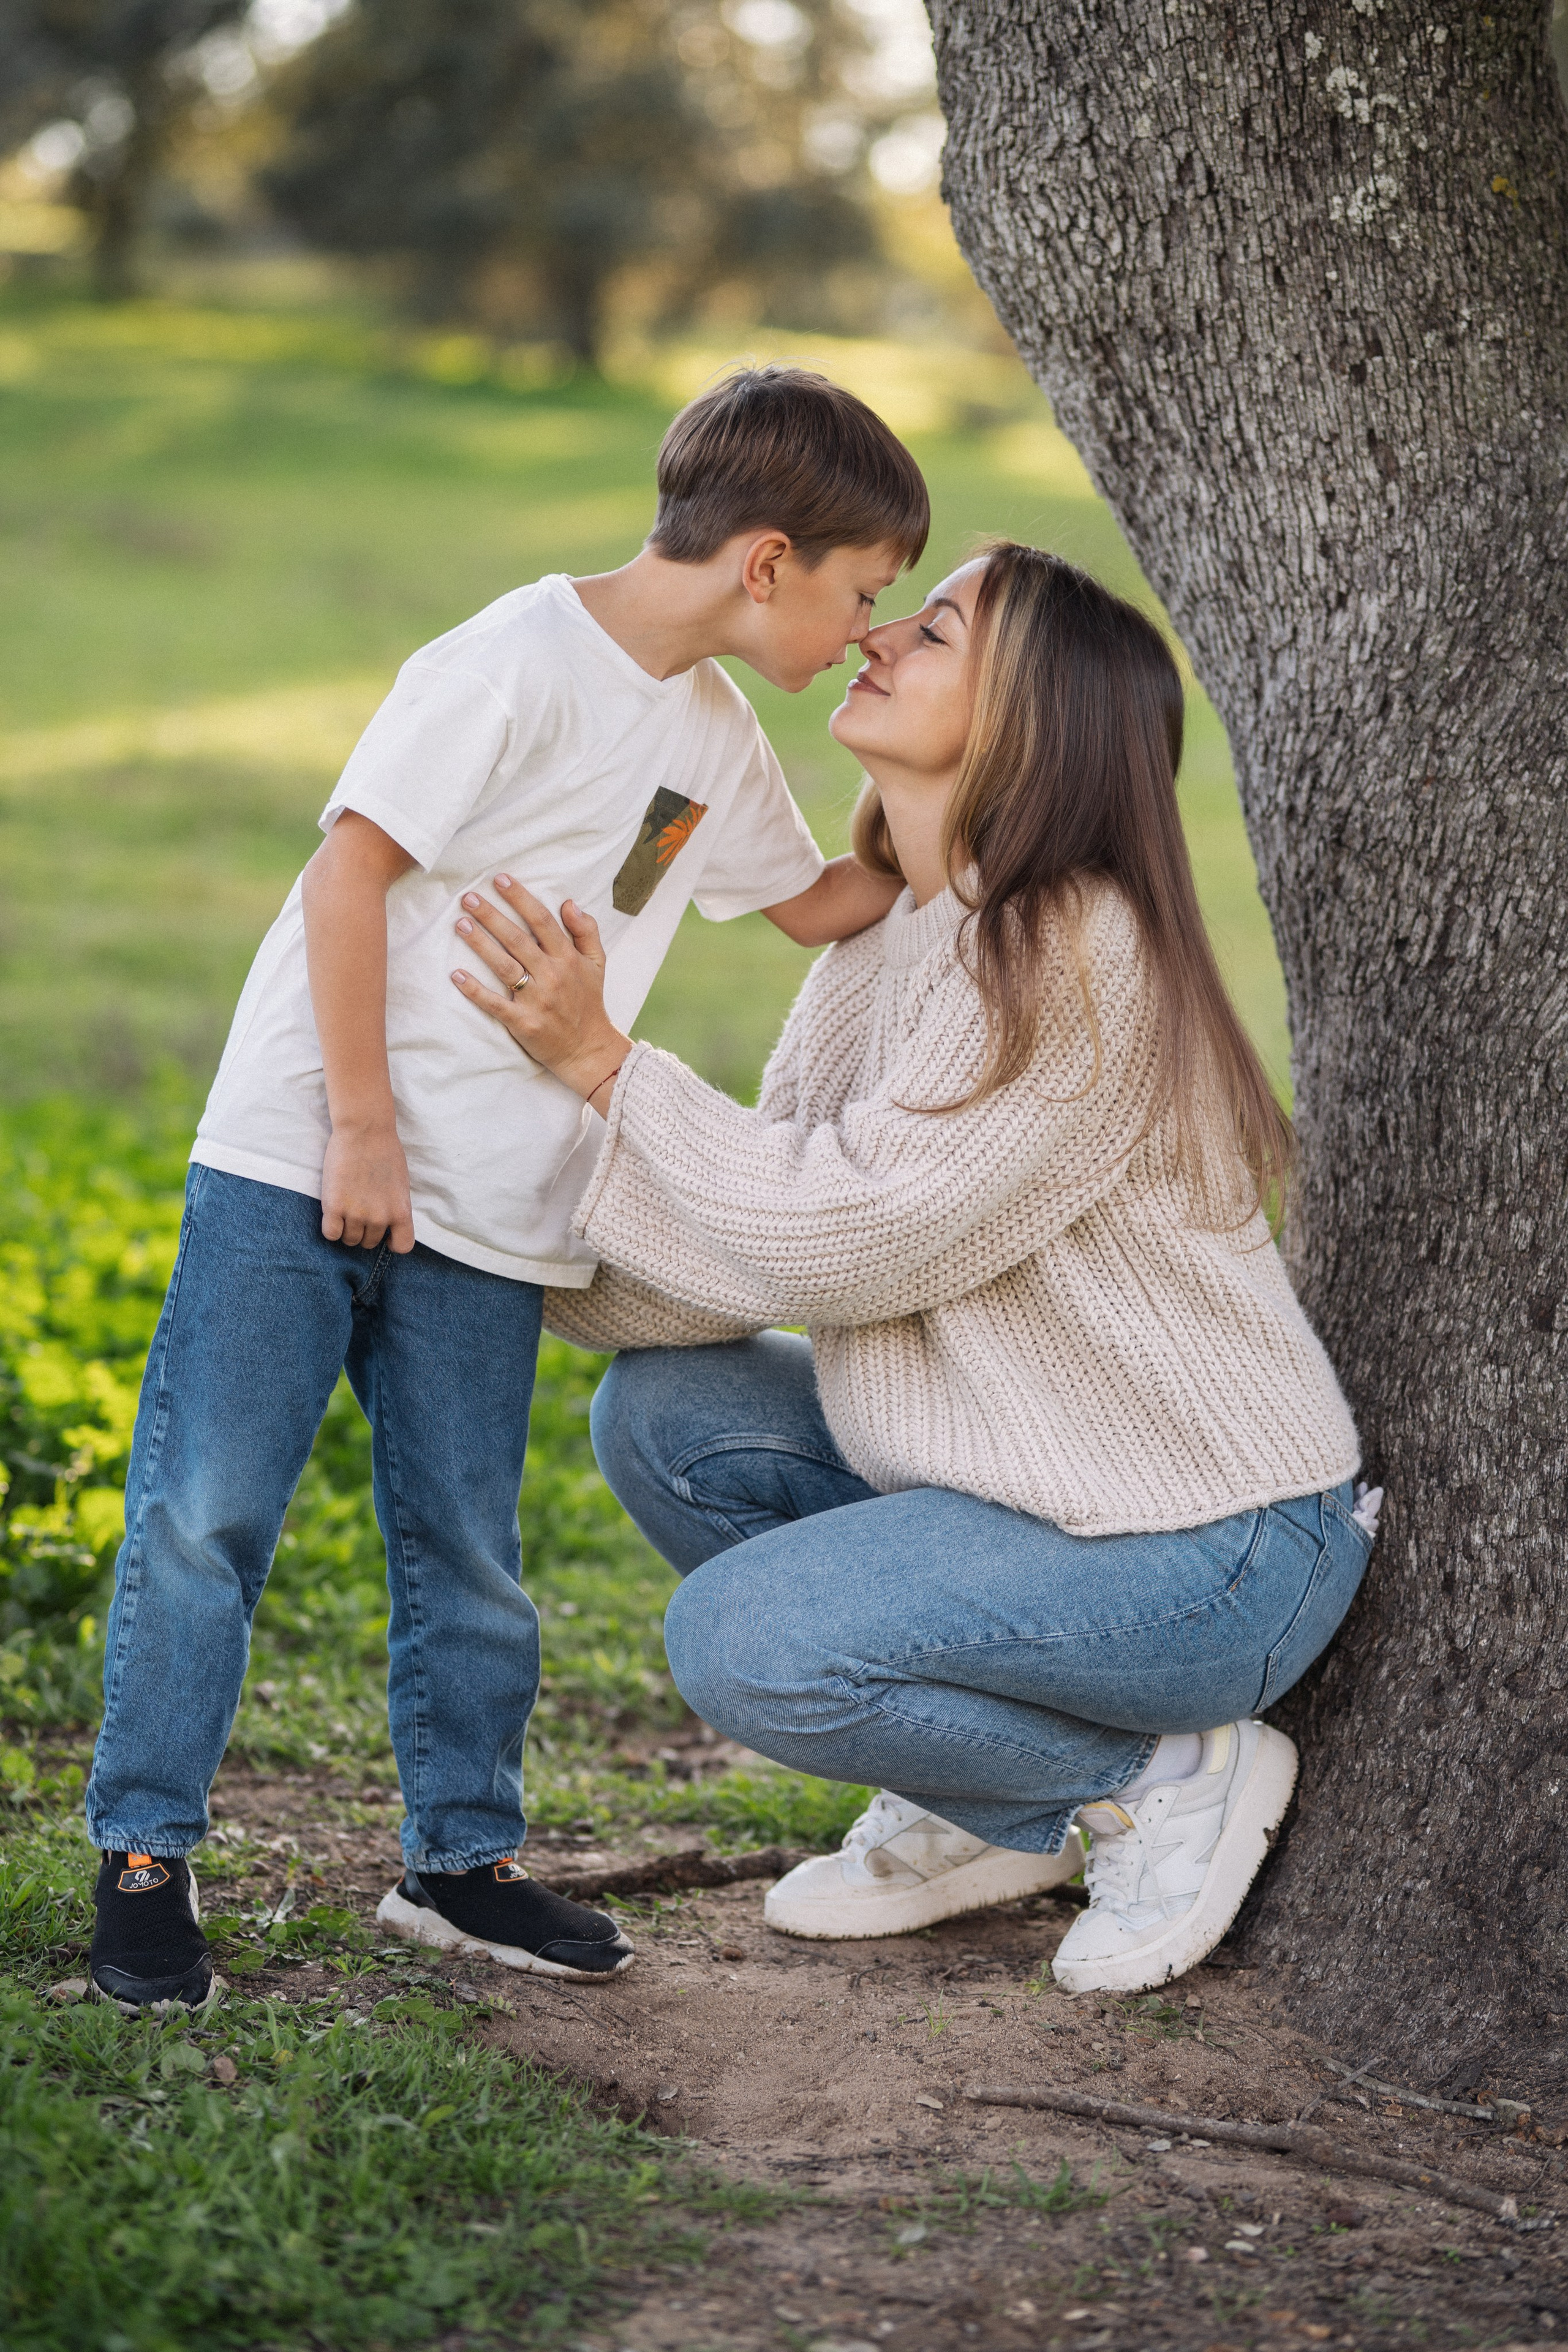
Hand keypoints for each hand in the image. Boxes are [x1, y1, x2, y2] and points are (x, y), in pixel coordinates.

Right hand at [321, 1119, 414, 1251]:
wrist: (365, 1131)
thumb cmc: (385, 1152)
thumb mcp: (401, 1185)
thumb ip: (395, 1207)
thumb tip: (387, 1224)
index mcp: (401, 1212)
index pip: (402, 1246)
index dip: (392, 1243)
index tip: (386, 1235)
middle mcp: (379, 1218)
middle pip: (369, 1243)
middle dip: (364, 1231)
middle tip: (359, 1212)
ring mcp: (356, 1214)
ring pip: (349, 1240)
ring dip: (346, 1230)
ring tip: (345, 1210)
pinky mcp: (334, 1207)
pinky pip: (330, 1234)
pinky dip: (331, 1228)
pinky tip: (333, 1214)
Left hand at [451, 877, 630, 1105]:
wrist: (588, 1049)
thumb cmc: (589, 1001)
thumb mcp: (597, 963)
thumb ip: (586, 931)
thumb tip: (569, 902)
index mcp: (568, 958)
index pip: (542, 921)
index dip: (520, 898)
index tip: (500, 880)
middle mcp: (552, 975)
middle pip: (517, 939)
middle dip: (491, 916)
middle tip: (468, 897)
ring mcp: (537, 1000)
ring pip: (504, 966)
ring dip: (480, 944)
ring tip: (459, 924)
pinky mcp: (523, 1023)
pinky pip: (495, 1004)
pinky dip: (475, 990)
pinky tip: (456, 975)